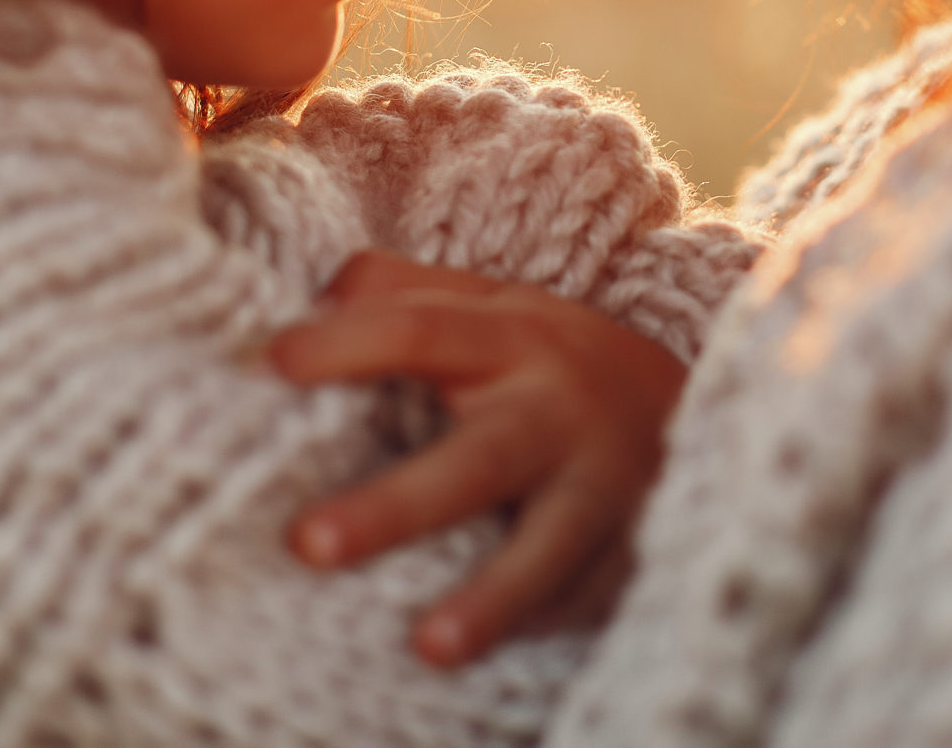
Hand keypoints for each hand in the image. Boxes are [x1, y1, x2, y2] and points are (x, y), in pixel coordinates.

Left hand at [266, 250, 686, 665]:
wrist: (681, 396)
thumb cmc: (545, 357)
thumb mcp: (489, 302)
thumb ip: (400, 291)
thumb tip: (308, 296)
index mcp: (511, 337)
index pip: (420, 331)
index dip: (347, 344)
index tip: (269, 364)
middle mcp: (555, 410)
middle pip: (480, 457)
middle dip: (397, 506)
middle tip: (307, 544)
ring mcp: (600, 484)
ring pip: (550, 544)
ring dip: (493, 596)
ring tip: (430, 645)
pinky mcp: (631, 545)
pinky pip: (589, 595)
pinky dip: (542, 625)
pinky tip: (486, 661)